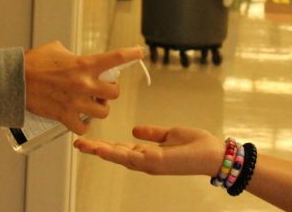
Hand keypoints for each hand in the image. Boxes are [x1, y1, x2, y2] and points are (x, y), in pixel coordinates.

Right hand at [24, 42, 142, 134]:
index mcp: (84, 64)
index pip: (115, 58)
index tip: (139, 52)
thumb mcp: (58, 49)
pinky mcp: (65, 116)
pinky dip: (83, 125)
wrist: (16, 80)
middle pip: (115, 93)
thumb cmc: (34, 62)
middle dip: (109, 91)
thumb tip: (81, 61)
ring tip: (90, 104)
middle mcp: (84, 84)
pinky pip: (85, 128)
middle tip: (101, 89)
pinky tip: (78, 119)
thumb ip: (75, 56)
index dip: (131, 54)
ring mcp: (76, 102)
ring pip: (103, 112)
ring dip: (99, 108)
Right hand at [74, 125, 224, 175]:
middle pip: (115, 155)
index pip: (121, 149)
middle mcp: (146, 161)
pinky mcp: (157, 162)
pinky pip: (132, 158)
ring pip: (120, 157)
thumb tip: (135, 129)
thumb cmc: (197, 146)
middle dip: (96, 150)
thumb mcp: (171, 134)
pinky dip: (116, 154)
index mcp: (148, 153)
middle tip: (77, 144)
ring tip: (84, 145)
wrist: (214, 154)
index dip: (104, 145)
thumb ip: (153, 134)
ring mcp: (150, 163)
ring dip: (101, 151)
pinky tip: (103, 149)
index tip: (88, 140)